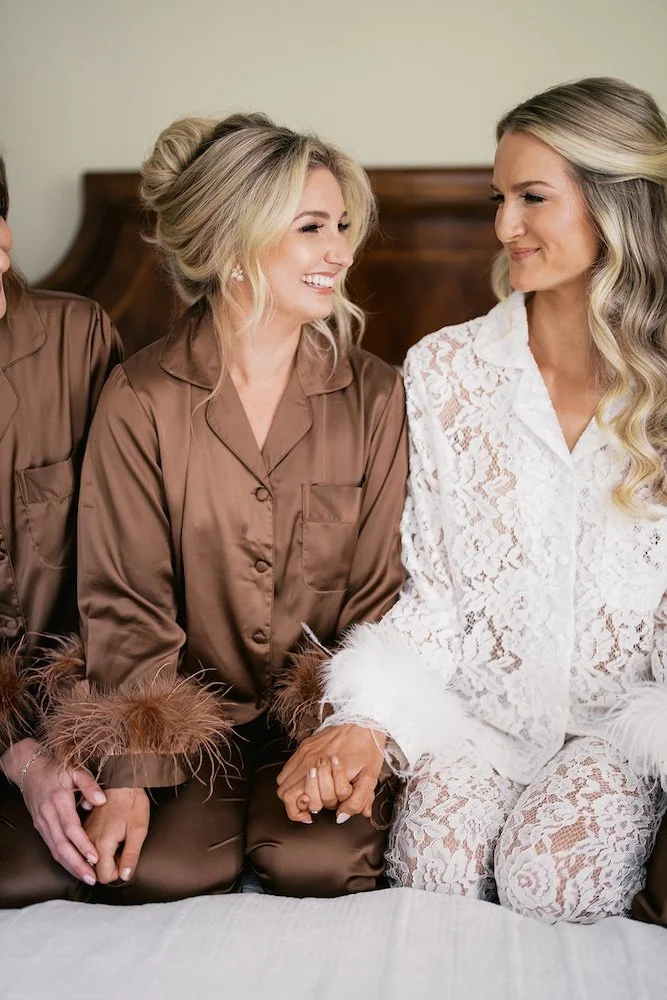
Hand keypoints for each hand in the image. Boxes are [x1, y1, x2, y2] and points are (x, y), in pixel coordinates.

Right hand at [1, 737, 106, 884]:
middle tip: (92, 878)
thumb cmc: (57, 768)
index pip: (71, 828)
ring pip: (55, 850)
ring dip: (70, 866)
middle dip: (77, 864)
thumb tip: (102, 800)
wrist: (29, 769)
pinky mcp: (40, 827)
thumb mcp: (75, 769)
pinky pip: (52, 847)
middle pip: (61, 846)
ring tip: (87, 878)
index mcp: (58, 801)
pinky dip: (63, 860)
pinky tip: (75, 867)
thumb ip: (89, 784)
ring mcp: (42, 823)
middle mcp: (48, 815)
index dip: (83, 844)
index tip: (95, 857)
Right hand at [84, 787, 149, 883]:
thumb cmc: (132, 802)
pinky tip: (105, 842)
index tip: (125, 858)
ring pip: (84, 861)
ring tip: (115, 847)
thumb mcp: (139, 828)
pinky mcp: (82, 828)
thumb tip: (125, 877)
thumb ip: (131, 854)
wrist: (121, 780)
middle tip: (121, 852)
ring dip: (98, 862)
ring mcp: (82, 834)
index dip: (117, 872)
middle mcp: (87, 839)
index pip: (103, 875)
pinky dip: (91, 853)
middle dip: (107, 868)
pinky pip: (82, 849)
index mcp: (101, 841)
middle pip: (91, 871)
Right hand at [277, 724, 385, 823]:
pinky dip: (292, 778)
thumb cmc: (368, 748)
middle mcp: (309, 760)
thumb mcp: (370, 778)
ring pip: (282, 781)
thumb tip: (342, 817)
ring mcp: (304, 752)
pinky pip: (287, 767)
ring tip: (307, 794)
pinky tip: (306, 780)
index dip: (302, 812)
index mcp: (324, 771)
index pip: (296, 798)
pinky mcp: (305, 745)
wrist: (364, 720)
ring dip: (292, 791)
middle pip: (284, 793)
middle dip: (297, 804)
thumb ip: (358, 801)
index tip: (311, 816)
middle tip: (311, 805)